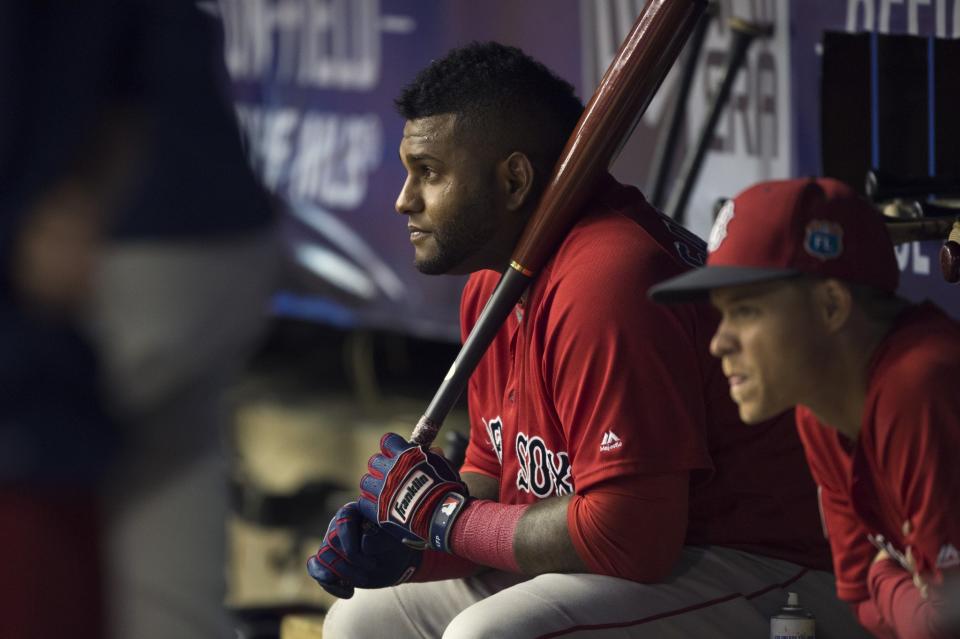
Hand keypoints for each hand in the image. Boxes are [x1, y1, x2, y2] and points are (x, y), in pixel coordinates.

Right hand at [307, 502, 421, 597]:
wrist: (397, 560)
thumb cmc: (398, 543)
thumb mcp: (396, 539)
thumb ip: (382, 538)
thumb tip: (364, 543)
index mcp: (355, 513)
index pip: (343, 522)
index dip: (352, 544)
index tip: (370, 562)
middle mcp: (338, 526)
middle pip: (331, 542)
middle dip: (349, 562)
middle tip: (370, 571)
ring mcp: (331, 544)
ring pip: (322, 558)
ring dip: (342, 574)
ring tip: (363, 580)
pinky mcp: (328, 561)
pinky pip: (315, 569)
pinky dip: (329, 584)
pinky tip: (349, 592)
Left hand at [358, 433, 468, 551]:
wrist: (442, 515)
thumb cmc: (446, 489)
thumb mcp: (444, 467)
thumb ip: (434, 457)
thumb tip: (433, 450)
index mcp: (405, 456)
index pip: (387, 441)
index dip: (391, 447)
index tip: (395, 453)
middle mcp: (390, 470)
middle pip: (374, 462)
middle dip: (381, 467)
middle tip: (390, 475)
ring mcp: (382, 491)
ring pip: (366, 481)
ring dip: (373, 485)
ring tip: (382, 491)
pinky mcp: (378, 511)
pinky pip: (363, 502)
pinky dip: (369, 503)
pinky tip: (377, 506)